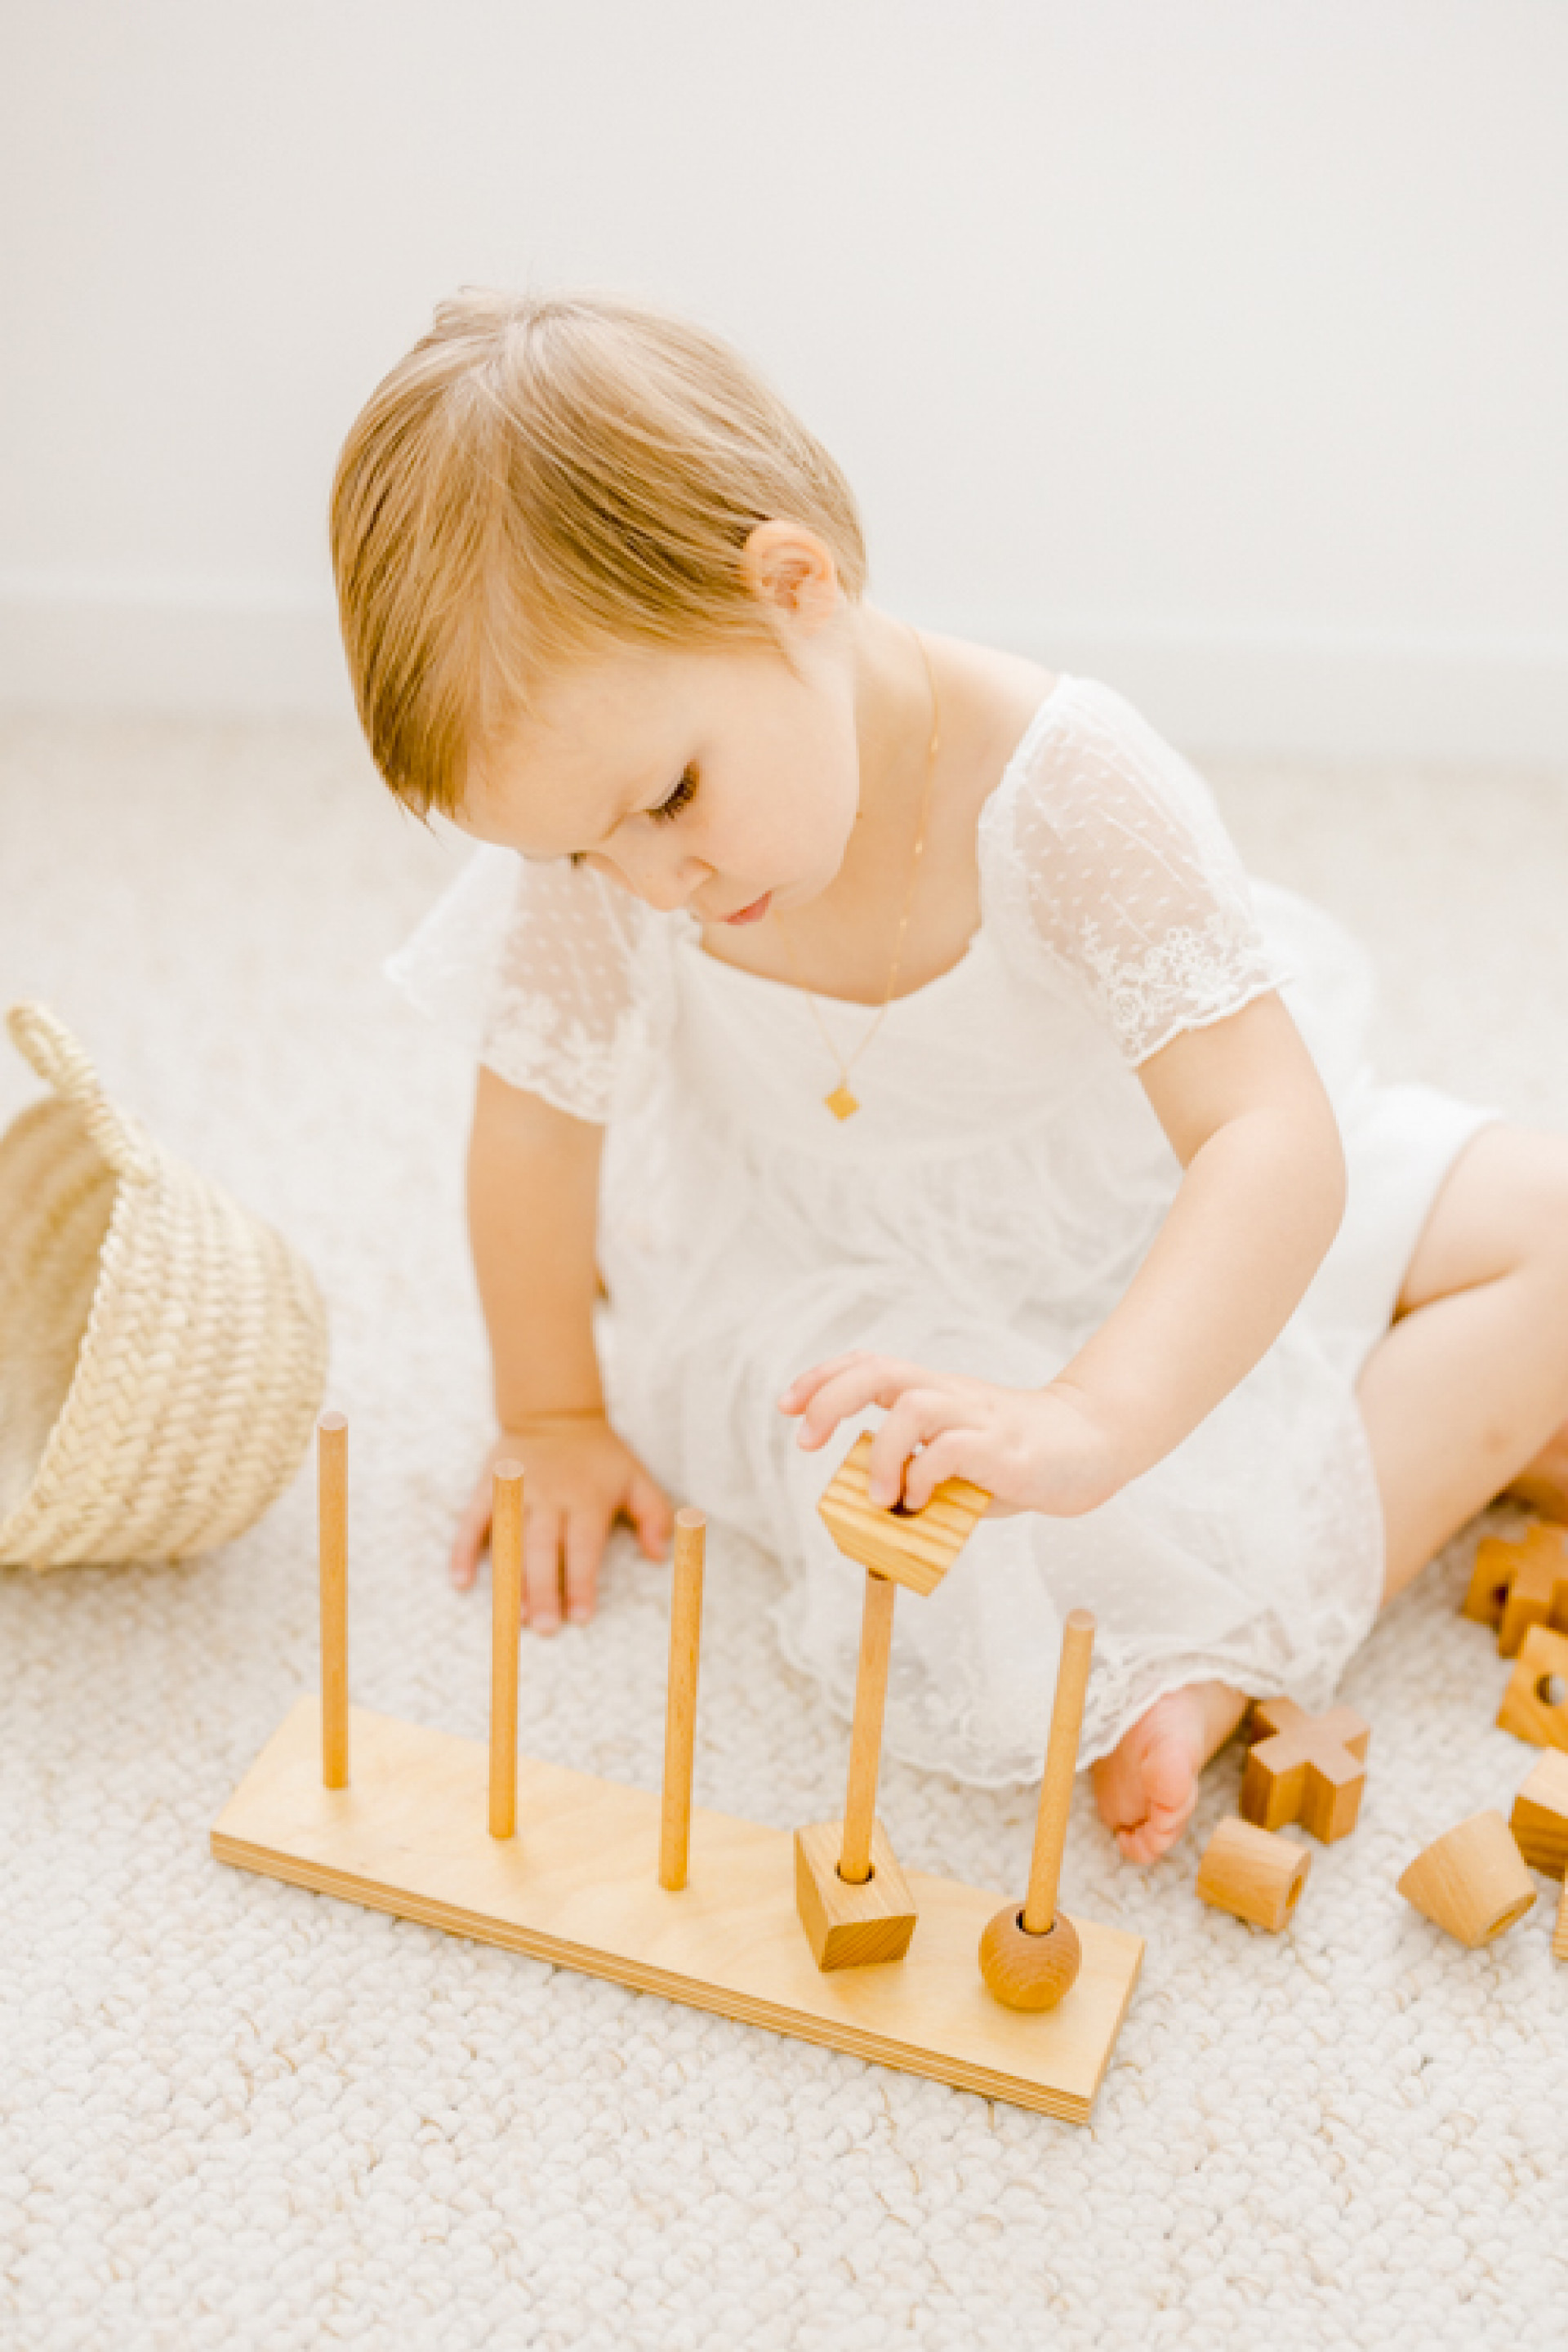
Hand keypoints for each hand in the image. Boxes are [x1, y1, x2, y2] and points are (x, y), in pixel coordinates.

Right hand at [449, 1413, 673, 1631]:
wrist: (554, 1410)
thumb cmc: (600, 1456)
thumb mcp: (637, 1478)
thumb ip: (655, 1516)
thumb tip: (658, 1556)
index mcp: (586, 1499)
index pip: (583, 1547)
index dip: (581, 1583)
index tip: (581, 1618)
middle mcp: (550, 1497)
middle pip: (544, 1548)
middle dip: (544, 1590)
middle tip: (544, 1628)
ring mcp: (516, 1492)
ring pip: (510, 1540)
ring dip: (509, 1578)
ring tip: (512, 1616)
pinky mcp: (489, 1486)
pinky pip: (473, 1520)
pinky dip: (464, 1549)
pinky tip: (460, 1581)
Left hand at [779, 1353, 1124, 1518]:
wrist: (1091, 1447)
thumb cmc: (1017, 1458)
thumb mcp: (957, 1462)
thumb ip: (918, 1473)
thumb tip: (875, 1506)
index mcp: (935, 1393)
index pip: (869, 1365)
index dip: (822, 1379)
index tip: (788, 1406)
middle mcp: (951, 1396)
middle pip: (880, 1371)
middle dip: (829, 1398)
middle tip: (806, 1442)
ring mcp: (978, 1418)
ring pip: (912, 1406)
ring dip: (882, 1454)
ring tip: (879, 1497)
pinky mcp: (1004, 1448)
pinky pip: (951, 1448)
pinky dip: (924, 1475)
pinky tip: (922, 1501)